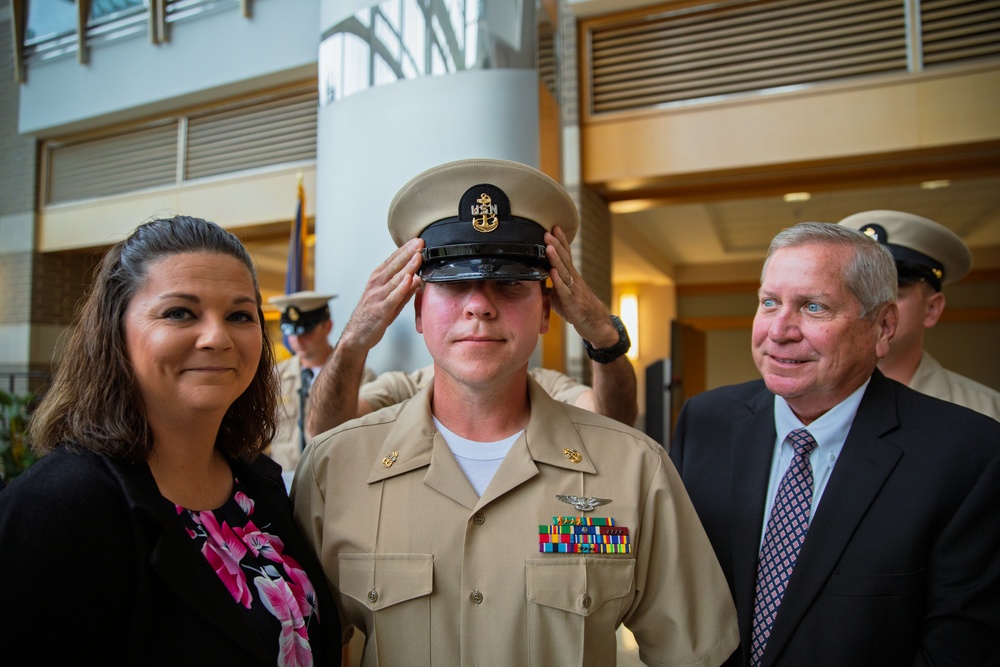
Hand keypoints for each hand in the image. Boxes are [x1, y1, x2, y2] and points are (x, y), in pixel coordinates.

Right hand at [339, 238, 423, 352]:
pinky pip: (393, 297)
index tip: (417, 241)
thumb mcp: (389, 299)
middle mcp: (376, 284)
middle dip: (408, 253)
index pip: (393, 260)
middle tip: (419, 242)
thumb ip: (404, 289)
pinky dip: (401, 288)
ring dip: (407, 267)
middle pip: (394, 265)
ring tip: (418, 256)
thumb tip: (419, 279)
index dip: (405, 250)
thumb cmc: (372, 316)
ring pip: (395, 279)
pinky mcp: (381, 310)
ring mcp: (378, 296)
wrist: (356, 335)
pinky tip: (409, 280)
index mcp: (377, 279)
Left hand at [545, 226, 618, 347]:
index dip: (560, 241)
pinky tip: (553, 271)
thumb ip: (550, 286)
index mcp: (570, 276)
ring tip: (549, 246)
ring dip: (556, 258)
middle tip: (547, 231)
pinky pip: (565, 289)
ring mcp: (574, 290)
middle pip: (564, 258)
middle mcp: (573, 279)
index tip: (553, 227)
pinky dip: (559, 280)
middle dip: (556, 244)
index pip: (565, 255)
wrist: (595, 324)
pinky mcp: (573, 302)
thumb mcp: (560, 295)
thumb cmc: (576, 309)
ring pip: (564, 271)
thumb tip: (535, 281)